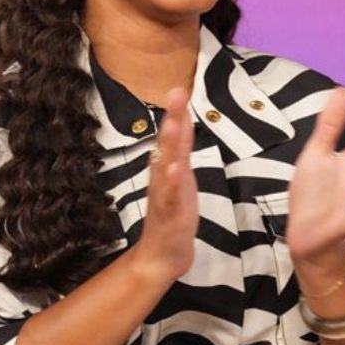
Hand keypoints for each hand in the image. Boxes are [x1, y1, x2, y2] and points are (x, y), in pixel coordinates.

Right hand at [129, 87, 197, 283]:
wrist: (162, 256)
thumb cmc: (173, 215)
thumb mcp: (181, 179)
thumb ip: (181, 152)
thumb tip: (182, 123)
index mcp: (168, 169)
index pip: (174, 137)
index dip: (177, 113)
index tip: (180, 88)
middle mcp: (163, 178)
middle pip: (167, 144)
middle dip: (172, 118)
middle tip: (175, 92)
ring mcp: (164, 195)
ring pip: (166, 166)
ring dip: (169, 146)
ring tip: (174, 123)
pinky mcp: (168, 215)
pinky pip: (169, 196)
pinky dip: (172, 183)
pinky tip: (176, 169)